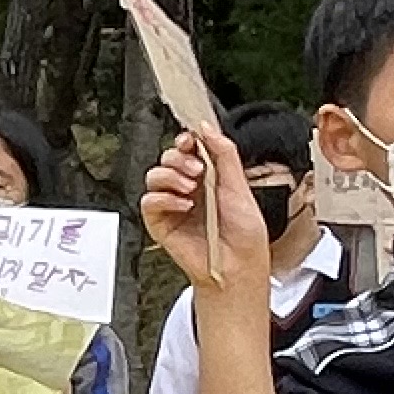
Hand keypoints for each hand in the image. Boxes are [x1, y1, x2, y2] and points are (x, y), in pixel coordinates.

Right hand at [141, 127, 273, 298]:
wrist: (238, 264)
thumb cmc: (244, 234)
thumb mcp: (239, 186)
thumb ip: (224, 153)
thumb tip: (206, 128)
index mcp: (207, 178)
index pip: (187, 150)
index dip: (185, 141)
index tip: (191, 140)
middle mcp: (187, 189)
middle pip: (167, 159)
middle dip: (179, 159)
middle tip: (196, 170)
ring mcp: (172, 205)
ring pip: (154, 176)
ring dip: (171, 176)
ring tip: (189, 188)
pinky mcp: (160, 223)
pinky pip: (149, 201)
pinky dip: (164, 198)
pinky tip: (183, 205)